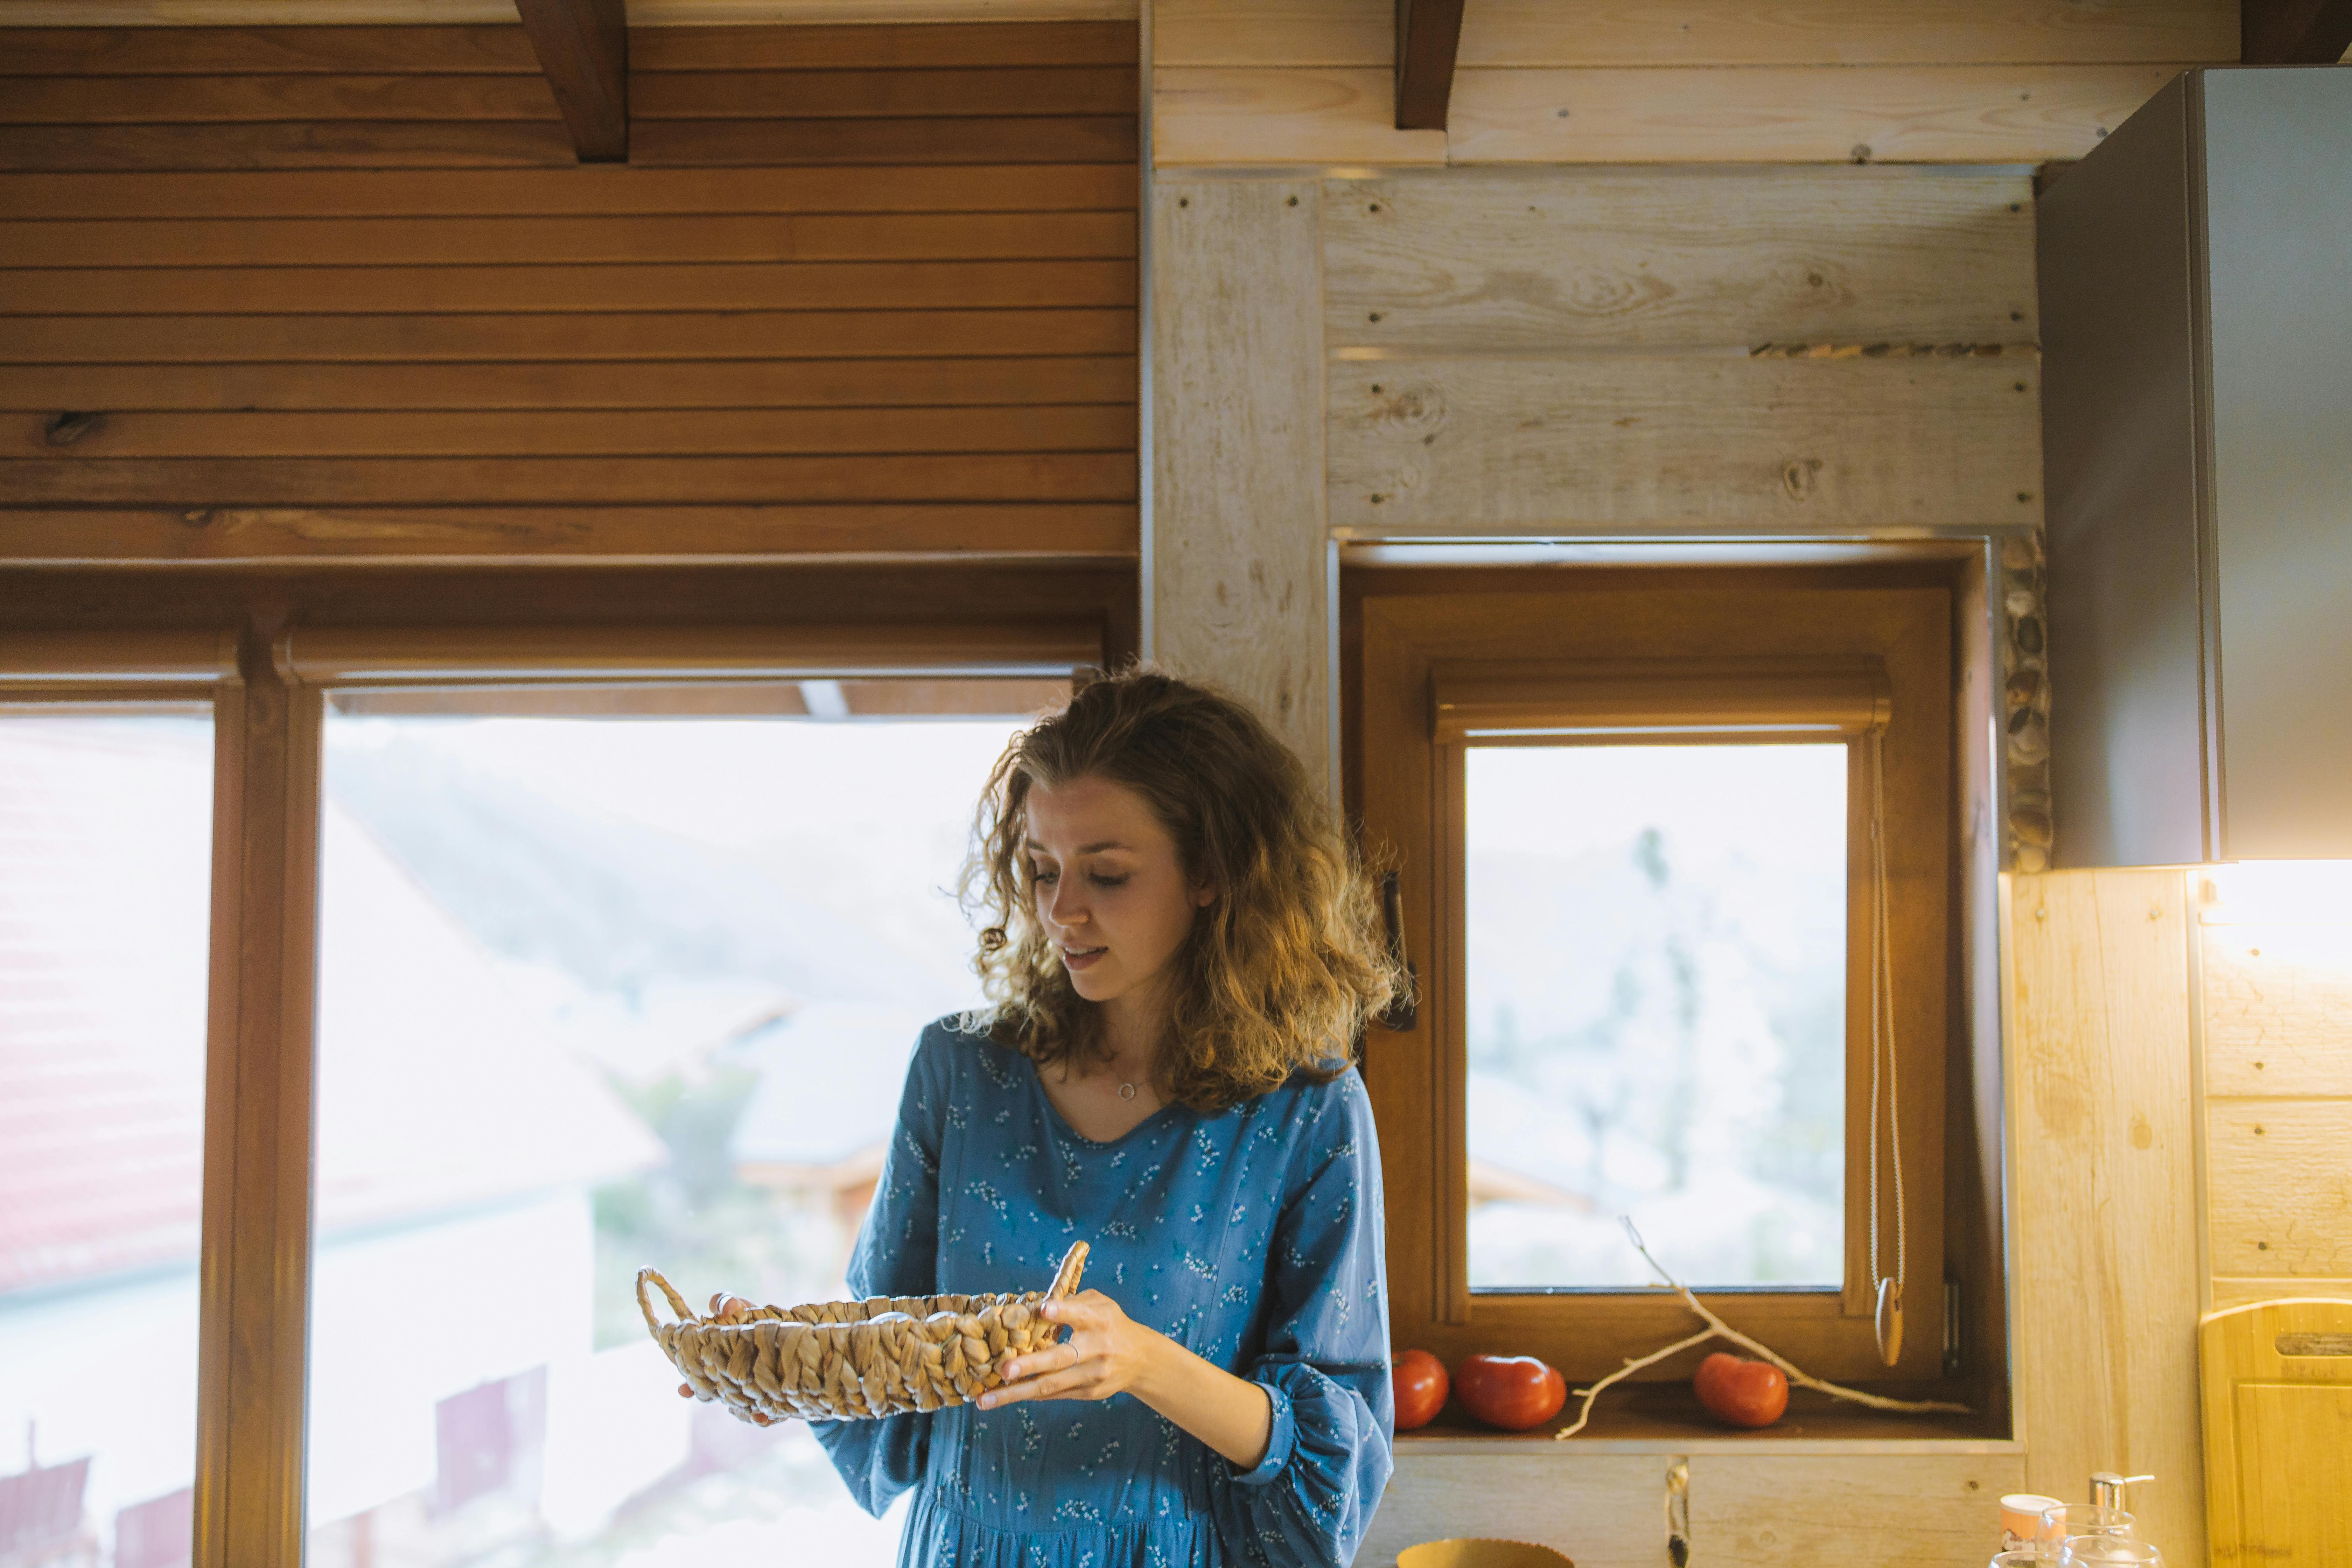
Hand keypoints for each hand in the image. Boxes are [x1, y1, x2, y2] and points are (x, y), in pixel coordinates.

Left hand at [977, 1289, 1157, 1409]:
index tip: (1043, 1310)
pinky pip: (1053, 1394)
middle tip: (1002, 1371)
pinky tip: (1002, 1398)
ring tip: (985, 1400)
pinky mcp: (1086, 1393)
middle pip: (1060, 1359)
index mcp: (1100, 1320)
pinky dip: (1027, 1394)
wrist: (1141, 1359)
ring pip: (1050, 1386)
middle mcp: (1097, 1349)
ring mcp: (1091, 1376)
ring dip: (1015, 1394)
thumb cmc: (1111, 1323)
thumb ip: (1071, 1302)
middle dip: (1029, 1366)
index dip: (1062, 1312)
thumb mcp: (1100, 1303)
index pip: (1080, 1315)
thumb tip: (1034, 1307)